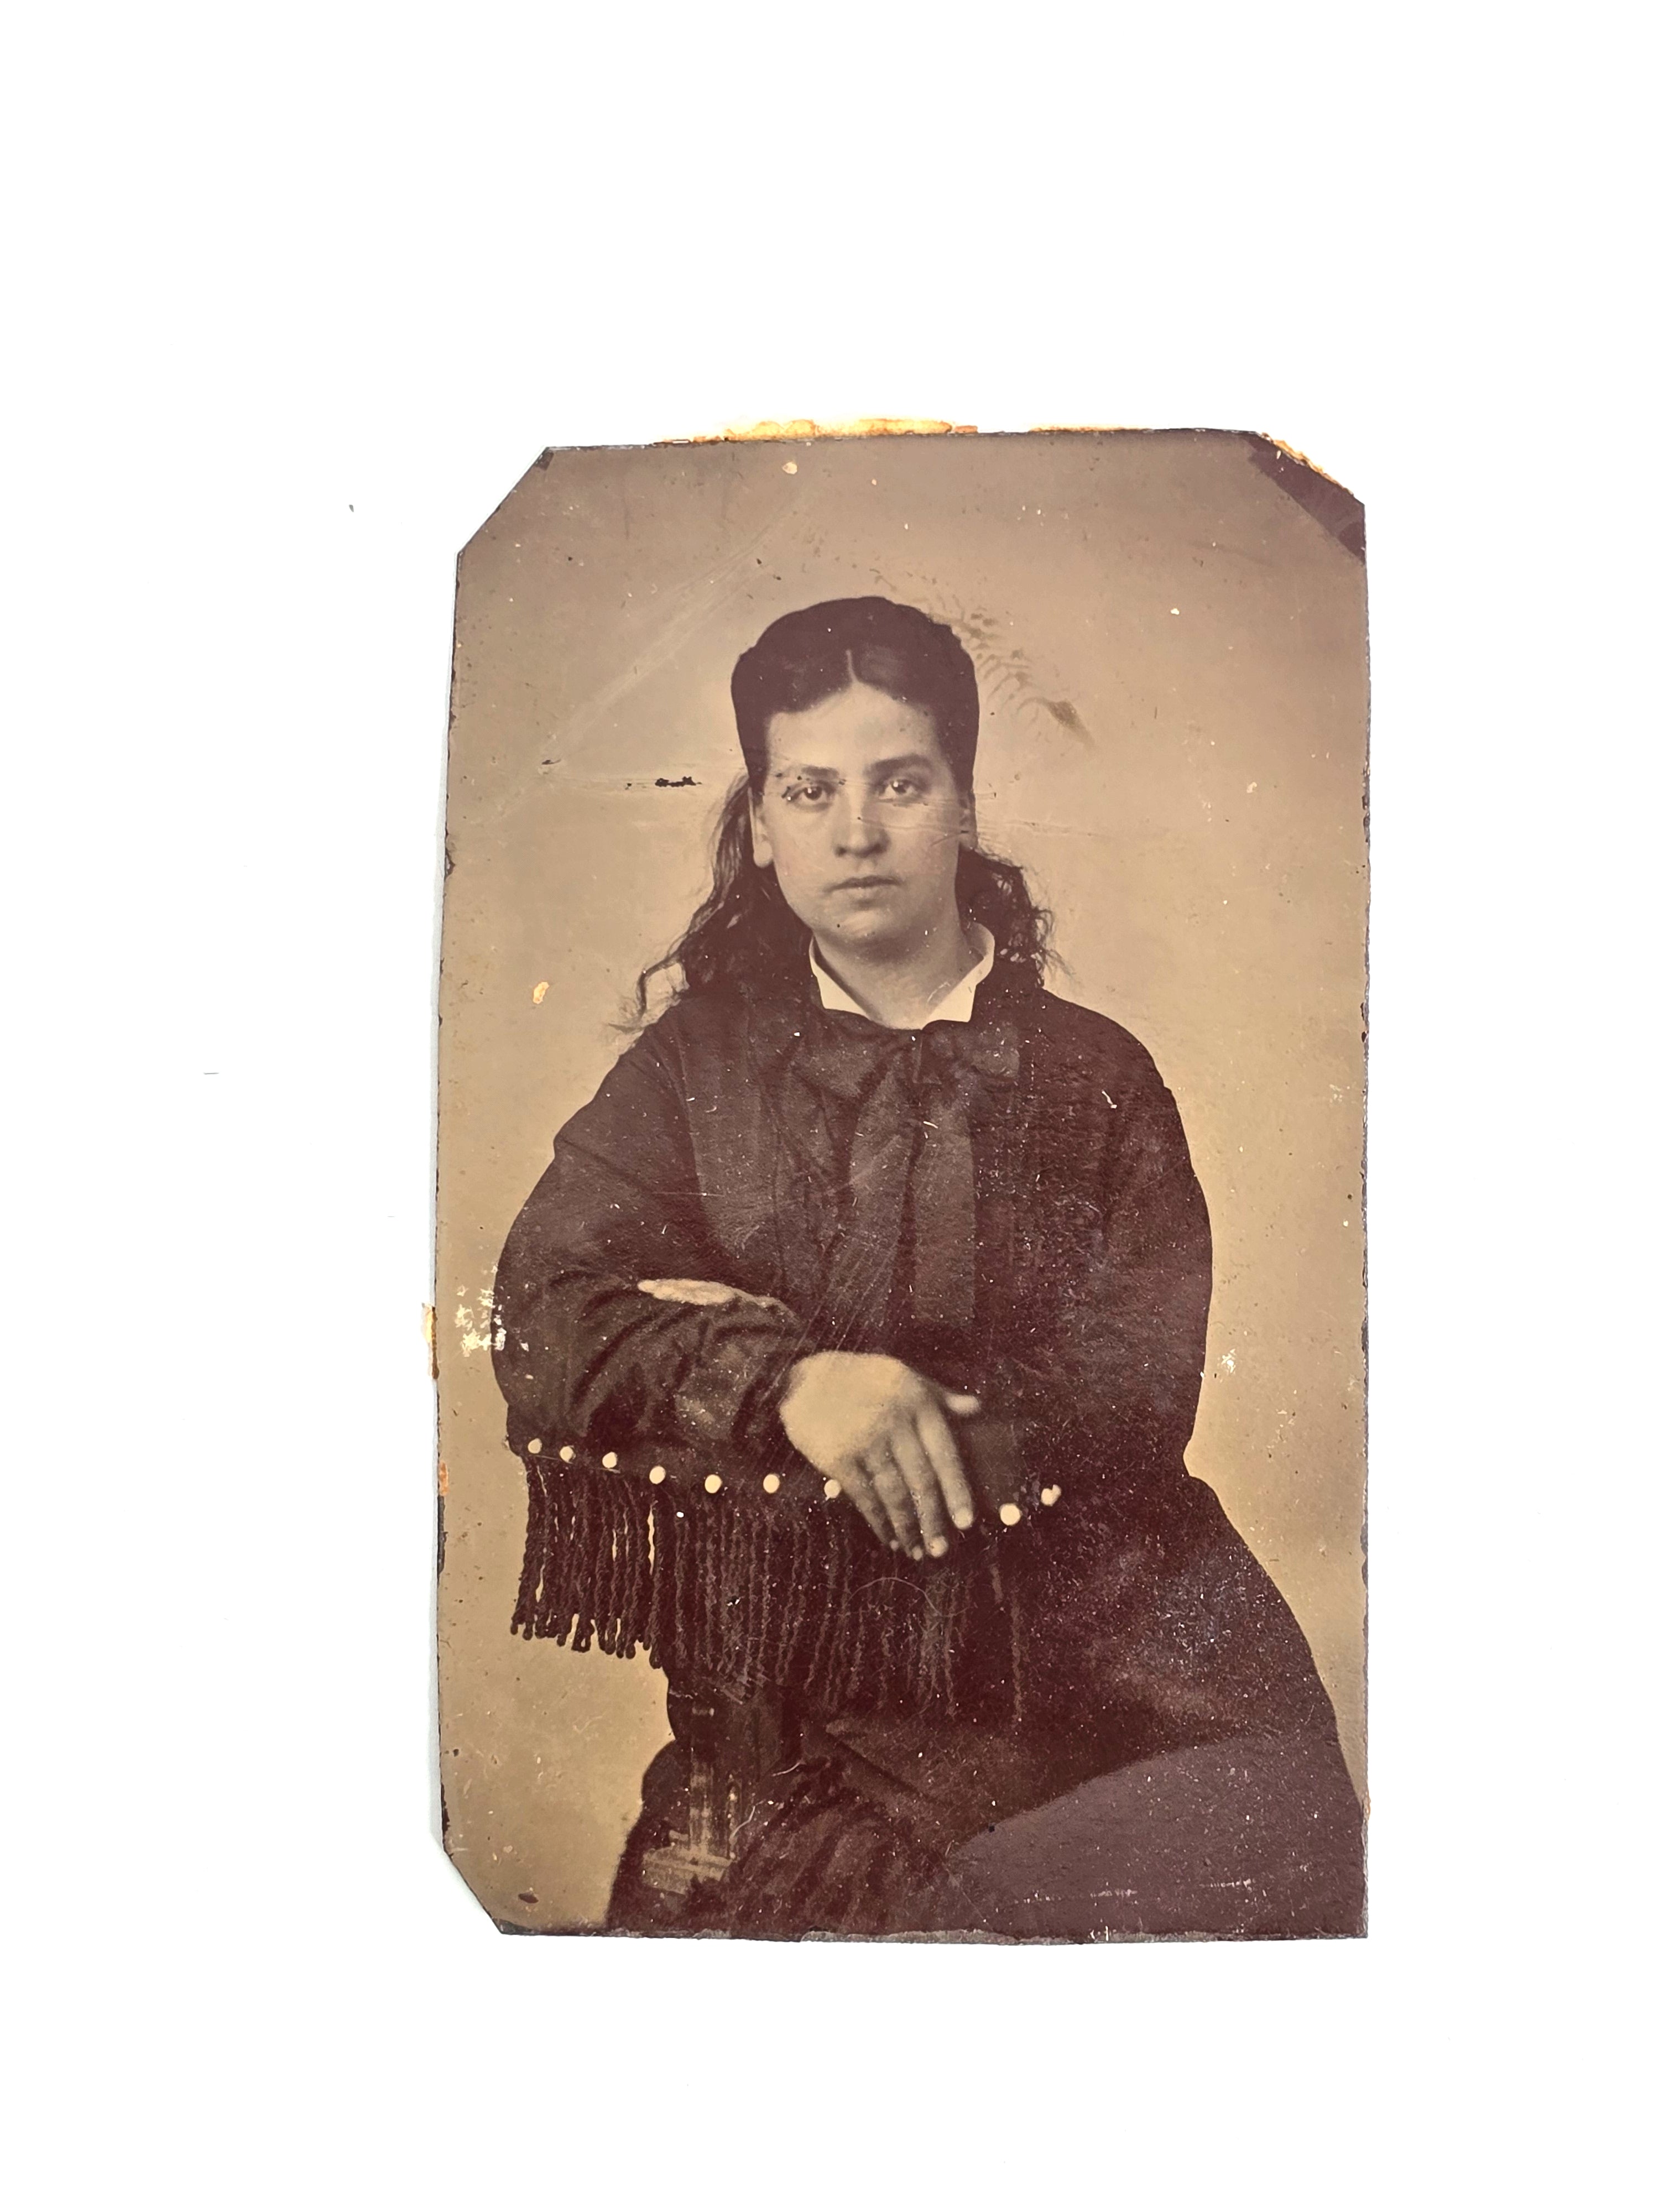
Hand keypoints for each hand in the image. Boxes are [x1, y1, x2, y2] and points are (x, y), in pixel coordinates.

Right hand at [777, 1352, 980, 1559]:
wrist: (805, 1378)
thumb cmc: (861, 1379)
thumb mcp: (905, 1377)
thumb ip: (941, 1395)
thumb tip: (978, 1408)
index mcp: (917, 1403)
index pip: (945, 1453)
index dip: (957, 1491)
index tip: (967, 1522)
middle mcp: (895, 1422)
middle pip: (922, 1480)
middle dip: (933, 1520)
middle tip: (941, 1550)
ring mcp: (866, 1439)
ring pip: (895, 1493)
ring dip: (908, 1527)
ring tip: (916, 1551)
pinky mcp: (838, 1457)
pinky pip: (865, 1497)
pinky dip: (879, 1522)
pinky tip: (888, 1538)